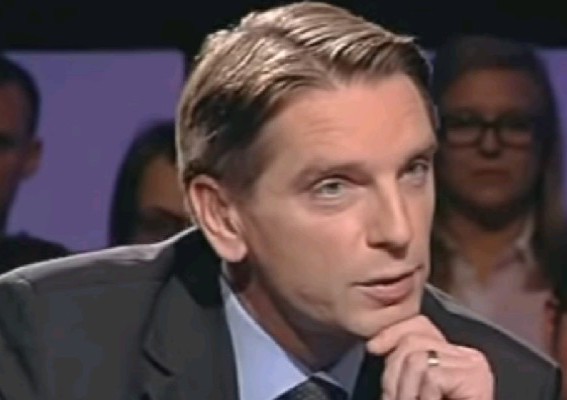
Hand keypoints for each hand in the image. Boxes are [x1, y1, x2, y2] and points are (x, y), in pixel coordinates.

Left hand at [366, 315, 493, 399]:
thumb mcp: (414, 392)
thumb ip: (404, 370)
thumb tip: (374, 345)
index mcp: (454, 356)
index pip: (419, 326)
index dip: (392, 332)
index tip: (372, 348)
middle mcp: (468, 356)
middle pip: (413, 341)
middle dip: (393, 372)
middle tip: (391, 399)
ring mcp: (474, 365)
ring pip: (417, 359)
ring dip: (404, 391)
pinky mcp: (475, 377)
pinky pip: (431, 377)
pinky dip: (422, 398)